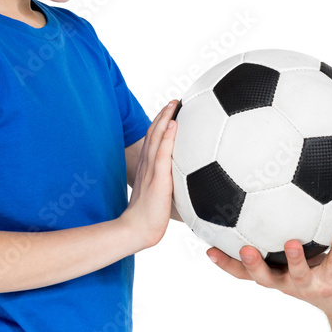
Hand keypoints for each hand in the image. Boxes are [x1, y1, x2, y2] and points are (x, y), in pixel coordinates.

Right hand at [120, 100, 177, 250]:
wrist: (138, 230)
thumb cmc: (151, 218)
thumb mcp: (162, 197)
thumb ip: (172, 187)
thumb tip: (194, 187)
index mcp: (148, 168)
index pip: (154, 141)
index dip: (160, 125)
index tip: (170, 111)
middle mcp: (147, 165)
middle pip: (154, 134)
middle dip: (163, 115)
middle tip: (174, 101)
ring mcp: (151, 170)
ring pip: (157, 138)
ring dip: (165, 119)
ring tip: (174, 104)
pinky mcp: (157, 178)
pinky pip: (162, 154)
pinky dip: (167, 137)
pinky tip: (173, 124)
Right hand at [208, 228, 331, 320]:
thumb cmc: (317, 271)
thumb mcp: (296, 255)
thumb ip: (280, 235)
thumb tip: (260, 196)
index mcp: (275, 275)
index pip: (244, 272)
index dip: (226, 263)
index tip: (208, 249)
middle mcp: (287, 283)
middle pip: (265, 277)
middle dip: (252, 264)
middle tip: (244, 249)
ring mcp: (309, 285)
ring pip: (299, 273)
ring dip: (294, 259)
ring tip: (291, 243)